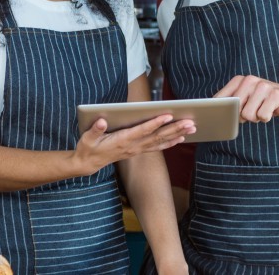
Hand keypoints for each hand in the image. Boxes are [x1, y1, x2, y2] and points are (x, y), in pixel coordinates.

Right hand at [74, 115, 195, 173]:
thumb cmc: (88, 148)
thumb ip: (95, 130)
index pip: (142, 130)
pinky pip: (157, 147)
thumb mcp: (87, 138)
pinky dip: (170, 142)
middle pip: (157, 136)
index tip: (167, 115)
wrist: (88, 163)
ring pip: (160, 142)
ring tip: (191, 128)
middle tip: (190, 122)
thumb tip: (101, 121)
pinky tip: (181, 138)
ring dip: (177, 134)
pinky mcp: (138, 151)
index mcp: (122, 140)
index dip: (155, 123)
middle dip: (174, 129)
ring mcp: (137, 150)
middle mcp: (133, 146)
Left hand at [215, 75, 278, 122]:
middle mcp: (249, 80)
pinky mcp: (275, 95)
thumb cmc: (264, 102)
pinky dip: (266, 118)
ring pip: (248, 115)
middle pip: (234, 110)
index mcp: (239, 80)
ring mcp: (263, 86)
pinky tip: (272, 110)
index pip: (220, 99)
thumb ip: (230, 103)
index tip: (220, 118)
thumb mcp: (245, 99)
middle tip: (253, 110)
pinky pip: (263, 116)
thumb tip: (215, 115)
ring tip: (263, 109)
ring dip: (256, 117)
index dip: (220, 112)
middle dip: (243, 116)